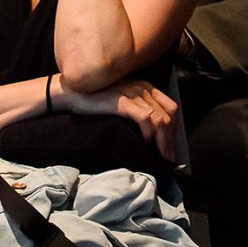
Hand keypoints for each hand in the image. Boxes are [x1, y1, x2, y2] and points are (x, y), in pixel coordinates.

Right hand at [60, 76, 179, 152]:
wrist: (72, 94)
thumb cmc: (95, 102)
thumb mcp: (122, 102)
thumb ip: (137, 111)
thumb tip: (151, 136)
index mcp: (145, 87)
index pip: (171, 108)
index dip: (175, 129)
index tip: (171, 147)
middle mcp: (143, 88)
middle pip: (169, 115)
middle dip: (171, 139)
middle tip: (169, 158)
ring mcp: (133, 93)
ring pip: (160, 118)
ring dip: (163, 140)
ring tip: (161, 156)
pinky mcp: (122, 101)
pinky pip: (144, 117)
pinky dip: (149, 132)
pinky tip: (146, 142)